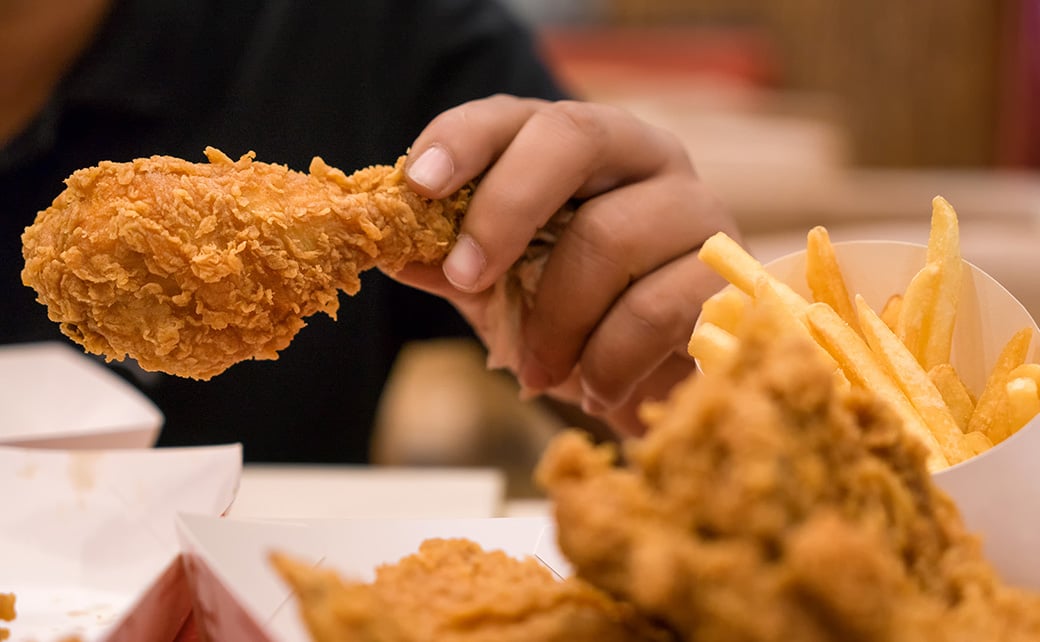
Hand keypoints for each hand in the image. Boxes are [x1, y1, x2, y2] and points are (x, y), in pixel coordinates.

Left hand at [390, 95, 738, 434]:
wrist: (661, 384)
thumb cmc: (580, 321)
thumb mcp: (503, 287)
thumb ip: (451, 260)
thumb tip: (382, 245)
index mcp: (584, 149)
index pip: (521, 115)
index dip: (465, 139)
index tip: (417, 185)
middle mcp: (646, 159)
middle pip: (574, 138)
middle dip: (504, 210)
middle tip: (466, 280)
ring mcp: (698, 210)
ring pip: (610, 235)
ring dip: (555, 321)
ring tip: (537, 372)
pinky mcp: (729, 277)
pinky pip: (655, 309)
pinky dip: (607, 362)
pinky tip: (595, 390)